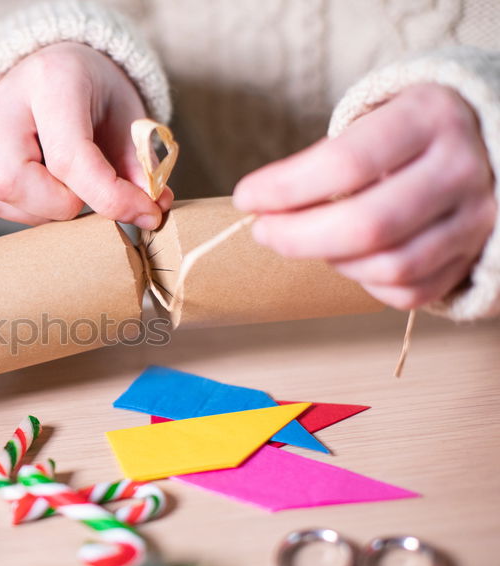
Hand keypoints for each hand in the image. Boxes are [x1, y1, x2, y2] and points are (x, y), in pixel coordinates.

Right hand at [0, 42, 170, 228]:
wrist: (54, 65)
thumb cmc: (94, 93)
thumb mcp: (128, 117)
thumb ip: (138, 165)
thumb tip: (148, 212)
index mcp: (51, 80)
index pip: (70, 158)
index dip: (110, 198)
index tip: (145, 213)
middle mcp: (3, 100)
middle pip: (11, 179)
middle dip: (59, 205)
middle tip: (88, 194)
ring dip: (40, 210)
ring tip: (67, 190)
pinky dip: (21, 208)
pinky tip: (43, 190)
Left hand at [233, 83, 495, 309]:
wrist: (492, 136)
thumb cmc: (412, 130)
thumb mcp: (377, 117)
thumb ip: (328, 158)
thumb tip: (262, 204)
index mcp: (428, 117)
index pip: (344, 163)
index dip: (284, 189)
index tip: (247, 198)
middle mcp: (460, 167)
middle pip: (367, 225)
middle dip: (298, 237)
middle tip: (264, 232)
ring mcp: (476, 216)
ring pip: (390, 266)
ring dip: (332, 262)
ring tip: (307, 241)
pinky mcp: (477, 253)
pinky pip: (412, 291)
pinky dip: (367, 284)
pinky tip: (348, 261)